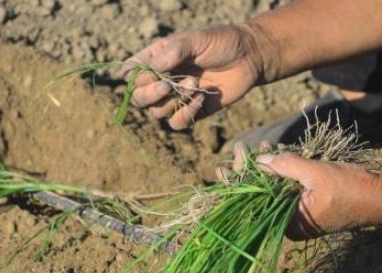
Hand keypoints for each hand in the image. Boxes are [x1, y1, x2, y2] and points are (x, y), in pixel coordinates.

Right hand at [119, 25, 263, 129]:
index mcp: (157, 58)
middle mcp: (162, 79)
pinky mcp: (192, 111)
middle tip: (167, 86)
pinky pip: (177, 123)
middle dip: (150, 95)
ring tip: (195, 85)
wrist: (251, 57)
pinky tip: (202, 98)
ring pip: (156, 113)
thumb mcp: (195, 40)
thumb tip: (150, 70)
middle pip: (139, 98)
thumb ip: (172, 53)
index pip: (131, 74)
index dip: (135, 78)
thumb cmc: (221, 42)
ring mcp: (176, 97)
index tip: (150, 73)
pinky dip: (187, 113)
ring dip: (174, 101)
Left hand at [218, 142, 381, 239]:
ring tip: (260, 146)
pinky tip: (275, 154)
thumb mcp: (317, 173)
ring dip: (267, 167)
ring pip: (273, 190)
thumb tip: (259, 160)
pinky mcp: (306, 207)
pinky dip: (281, 172)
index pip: (253, 203)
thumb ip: (287, 166)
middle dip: (250, 171)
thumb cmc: (352, 189)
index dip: (237, 183)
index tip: (223, 168)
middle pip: (260, 196)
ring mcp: (298, 215)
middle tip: (239, 150)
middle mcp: (289, 223)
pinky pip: (286, 189)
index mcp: (288, 223)